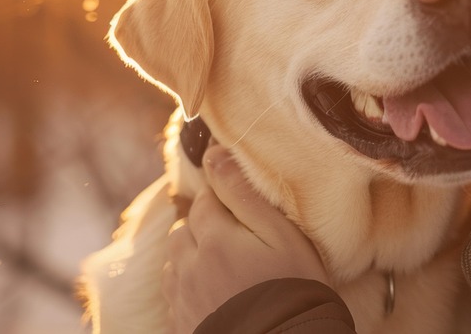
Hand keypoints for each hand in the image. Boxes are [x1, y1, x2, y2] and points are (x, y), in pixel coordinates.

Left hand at [164, 145, 328, 333]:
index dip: (223, 198)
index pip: (205, 201)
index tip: (243, 207)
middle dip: (203, 227)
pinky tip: (217, 291)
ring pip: (174, 263)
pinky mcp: (183, 324)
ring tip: (226, 264)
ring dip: (193, 256)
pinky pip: (175, 295)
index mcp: (213, 239)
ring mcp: (183, 300)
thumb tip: (215, 153)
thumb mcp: (282, 235)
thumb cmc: (295, 288)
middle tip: (237, 238)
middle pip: (183, 231)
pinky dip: (190, 286)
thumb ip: (245, 193)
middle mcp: (189, 268)